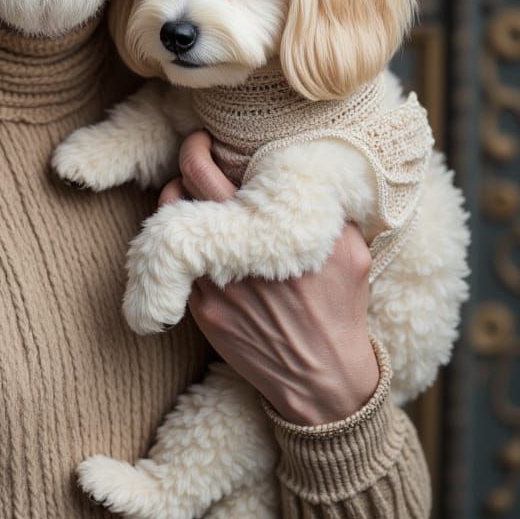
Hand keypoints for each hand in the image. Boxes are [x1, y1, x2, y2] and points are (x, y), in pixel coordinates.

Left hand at [160, 130, 379, 425]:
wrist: (323, 379)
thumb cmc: (339, 309)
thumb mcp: (351, 253)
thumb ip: (324, 210)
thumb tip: (306, 173)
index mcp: (267, 233)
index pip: (209, 174)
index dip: (197, 149)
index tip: (203, 139)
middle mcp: (234, 255)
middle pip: (180, 193)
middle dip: (180, 166)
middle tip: (192, 154)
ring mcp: (211, 285)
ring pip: (168, 227)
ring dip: (175, 204)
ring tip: (190, 195)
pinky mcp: (201, 312)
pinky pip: (177, 265)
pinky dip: (182, 245)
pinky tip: (197, 239)